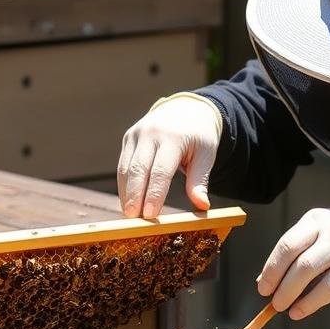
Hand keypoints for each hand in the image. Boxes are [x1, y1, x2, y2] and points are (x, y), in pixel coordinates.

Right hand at [118, 93, 222, 218]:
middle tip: (134, 219)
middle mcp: (151, 133)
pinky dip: (124, 185)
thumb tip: (202, 206)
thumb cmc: (199, 136)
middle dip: (134, 196)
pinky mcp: (129, 138)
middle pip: (138, 169)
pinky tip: (128, 201)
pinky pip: (123, 165)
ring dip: (126, 193)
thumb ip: (200, 180)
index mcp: (173, 137)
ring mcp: (137, 134)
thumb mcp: (206, 155)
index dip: (154, 194)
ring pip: (126, 168)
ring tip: (130, 215)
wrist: (187, 109)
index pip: (161, 171)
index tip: (150, 215)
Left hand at [257, 208, 329, 318]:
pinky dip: (312, 302)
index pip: (286, 244)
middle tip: (271, 300)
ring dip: (291, 292)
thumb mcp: (318, 239)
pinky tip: (301, 311)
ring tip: (283, 307)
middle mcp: (328, 229)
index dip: (271, 268)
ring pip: (309, 271)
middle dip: (279, 281)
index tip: (263, 286)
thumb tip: (264, 281)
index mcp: (313, 220)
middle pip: (296, 257)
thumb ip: (294, 256)